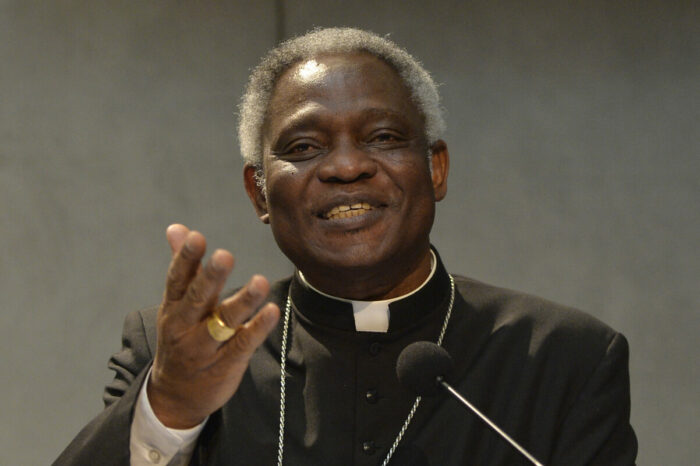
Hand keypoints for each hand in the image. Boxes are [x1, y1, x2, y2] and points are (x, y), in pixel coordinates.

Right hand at [147, 224, 279, 427]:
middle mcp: (185, 327)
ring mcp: (205, 348)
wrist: (175, 396)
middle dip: (211, 277)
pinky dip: (257, 328)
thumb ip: (183, 267)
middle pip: (198, 299)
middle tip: (225, 255)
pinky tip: (272, 311)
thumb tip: (176, 228)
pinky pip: (243, 344)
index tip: (196, 237)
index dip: (185, 259)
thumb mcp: (175, 305)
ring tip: (260, 281)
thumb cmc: (180, 338)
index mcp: (172, 308)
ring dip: (243, 301)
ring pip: (224, 322)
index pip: (177, 280)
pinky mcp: (226, 364)